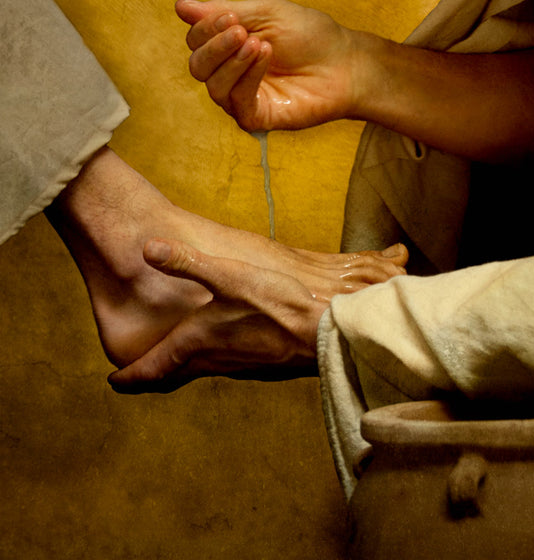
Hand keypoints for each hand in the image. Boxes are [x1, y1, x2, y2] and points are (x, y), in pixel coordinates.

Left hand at [107, 238, 328, 392]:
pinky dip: (210, 363)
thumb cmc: (277, 306)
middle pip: (175, 375)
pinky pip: (225, 367)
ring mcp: (239, 366)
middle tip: (136, 376)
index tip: (114, 382)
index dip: (131, 376)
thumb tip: (147, 248)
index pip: (154, 368)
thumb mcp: (229, 276)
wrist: (322, 335)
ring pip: (200, 371)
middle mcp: (215, 360)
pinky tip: (222, 350)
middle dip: (153, 376)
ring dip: (181, 369)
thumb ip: (188, 262)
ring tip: (173, 360)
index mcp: (199, 342)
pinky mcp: (261, 365)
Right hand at [175, 0, 357, 132]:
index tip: (231, 16)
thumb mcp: (266, 13)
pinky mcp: (257, 118)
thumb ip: (224, 12)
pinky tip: (265, 57)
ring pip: (212, 85)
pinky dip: (246, 76)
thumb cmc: (310, 36)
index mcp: (229, 47)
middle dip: (214, 45)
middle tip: (241, 30)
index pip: (196, 41)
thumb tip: (180, 7)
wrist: (344, 64)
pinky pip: (236, 101)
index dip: (205, 28)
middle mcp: (230, 74)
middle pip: (197, 65)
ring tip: (260, 44)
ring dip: (231, 60)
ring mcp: (242, 98)